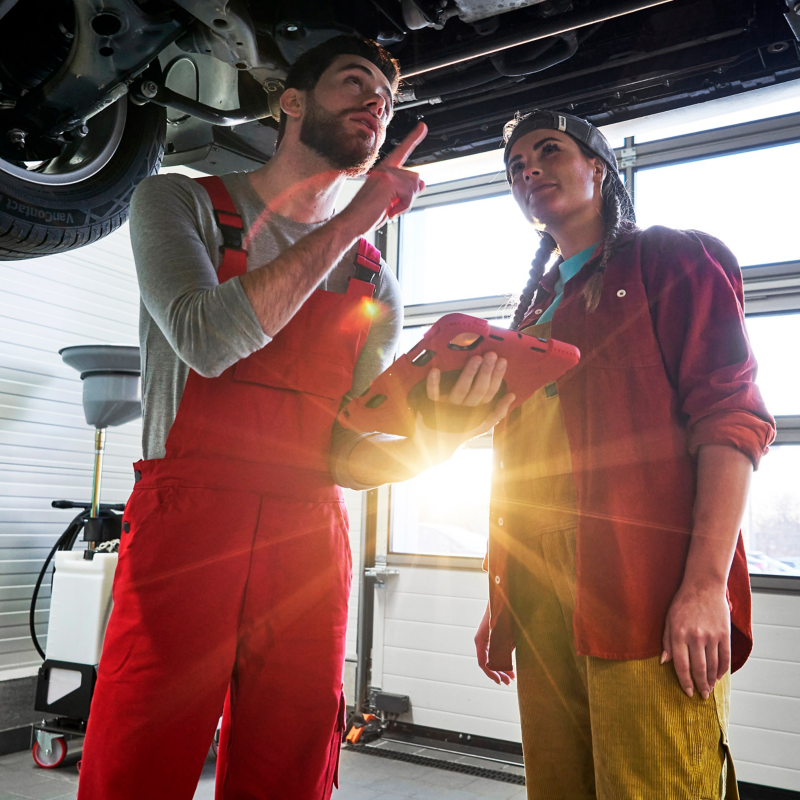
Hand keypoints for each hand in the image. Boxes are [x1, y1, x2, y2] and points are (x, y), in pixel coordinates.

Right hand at [338, 122, 426, 234]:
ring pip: (414, 185)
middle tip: (393, 206)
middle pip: (415, 177)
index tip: (423, 127)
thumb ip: (407, 191)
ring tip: (389, 208)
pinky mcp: (388, 181)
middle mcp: (385, 168)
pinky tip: (390, 210)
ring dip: (406, 202)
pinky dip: (403, 206)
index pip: (402, 151)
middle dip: (409, 196)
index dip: (414, 138)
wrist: (352, 221)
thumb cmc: (368, 214)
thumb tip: (422, 183)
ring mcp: (386, 172)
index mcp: (385, 170)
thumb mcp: (392, 201)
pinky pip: (409, 193)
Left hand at [411, 351, 515, 465]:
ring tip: (476, 358)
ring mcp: (448, 407)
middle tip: (491, 354)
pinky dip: (433, 383)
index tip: (503, 360)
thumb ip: (498, 412)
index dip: (497, 377)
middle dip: (486, 372)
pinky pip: (433, 394)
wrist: (437, 445)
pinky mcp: (432, 406)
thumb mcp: (483, 425)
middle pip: (478, 390)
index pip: (491, 392)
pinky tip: (435, 370)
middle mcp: (465, 409)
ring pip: (461, 390)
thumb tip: (512, 395)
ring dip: (469, 374)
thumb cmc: (462, 429)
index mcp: (478, 411)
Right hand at [475, 602, 514, 684]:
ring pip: (492, 658)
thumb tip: (501, 665)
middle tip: (509, 682)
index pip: (483, 663)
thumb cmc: (504, 611)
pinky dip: (503, 660)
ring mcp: (488, 638)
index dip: (491, 674)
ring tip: (512, 677)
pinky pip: (496, 652)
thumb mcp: (504, 632)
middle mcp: (482, 640)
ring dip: (501, 668)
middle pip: (488, 663)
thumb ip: (501, 648)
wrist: (503, 594)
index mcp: (481, 639)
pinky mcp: (494, 636)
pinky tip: (511, 666)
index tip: (500, 681)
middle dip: (498, 674)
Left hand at [661, 581, 730, 698]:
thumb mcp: (669, 619)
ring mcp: (711, 636)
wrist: (704, 586)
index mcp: (678, 634)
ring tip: (709, 688)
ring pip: (713, 666)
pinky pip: (725, 658)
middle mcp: (695, 637)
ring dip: (711, 680)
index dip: (684, 682)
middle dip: (700, 685)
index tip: (687, 692)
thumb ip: (667, 642)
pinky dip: (723, 670)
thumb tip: (664, 662)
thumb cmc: (683, 603)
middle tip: (701, 696)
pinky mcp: (724, 634)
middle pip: (699, 669)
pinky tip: (719, 676)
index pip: (681, 665)